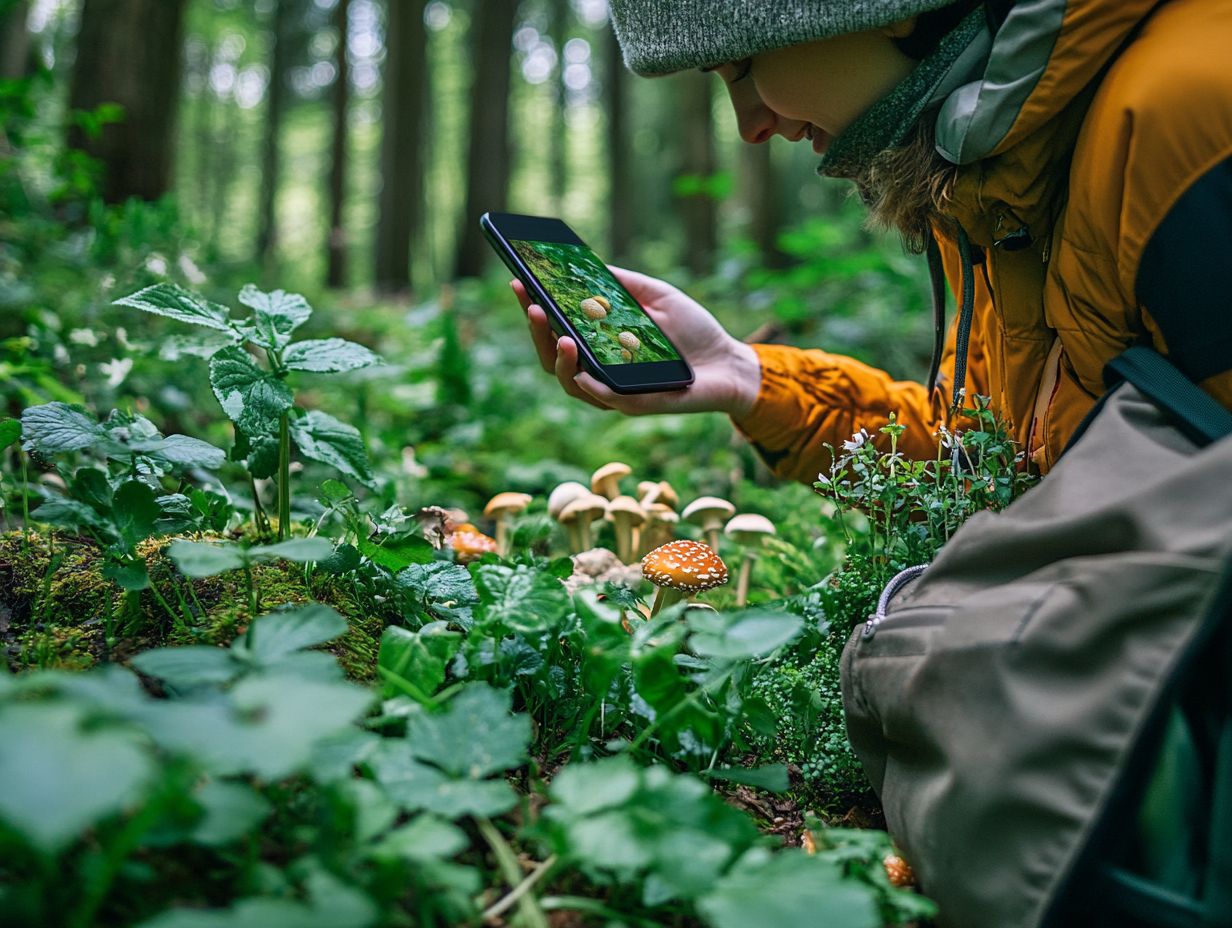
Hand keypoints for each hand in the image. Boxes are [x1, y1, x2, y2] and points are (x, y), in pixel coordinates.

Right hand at [511, 266, 760, 417]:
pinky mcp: (638, 404)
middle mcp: (601, 369)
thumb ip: (624, 283)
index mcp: (600, 344)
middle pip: (553, 359)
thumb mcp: (656, 296)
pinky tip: (583, 367)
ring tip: (562, 337)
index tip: (518, 284)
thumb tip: (588, 263)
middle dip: (537, 333)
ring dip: (560, 362)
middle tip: (532, 306)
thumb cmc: (693, 330)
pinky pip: (607, 399)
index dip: (534, 310)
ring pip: (572, 384)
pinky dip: (591, 384)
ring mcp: (617, 390)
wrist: (730, 361)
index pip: (556, 331)